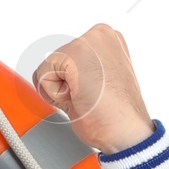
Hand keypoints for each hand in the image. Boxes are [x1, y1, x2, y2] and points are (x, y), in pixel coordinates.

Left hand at [30, 25, 152, 155]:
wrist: (126, 133)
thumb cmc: (115, 116)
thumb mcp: (95, 82)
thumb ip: (78, 70)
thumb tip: (59, 75)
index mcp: (105, 40)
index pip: (64, 60)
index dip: (70, 84)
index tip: (94, 93)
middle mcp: (98, 34)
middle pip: (54, 62)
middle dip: (64, 85)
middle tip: (89, 97)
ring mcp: (88, 40)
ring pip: (47, 68)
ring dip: (61, 90)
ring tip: (86, 97)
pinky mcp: (76, 52)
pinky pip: (42, 77)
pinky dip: (55, 95)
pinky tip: (80, 97)